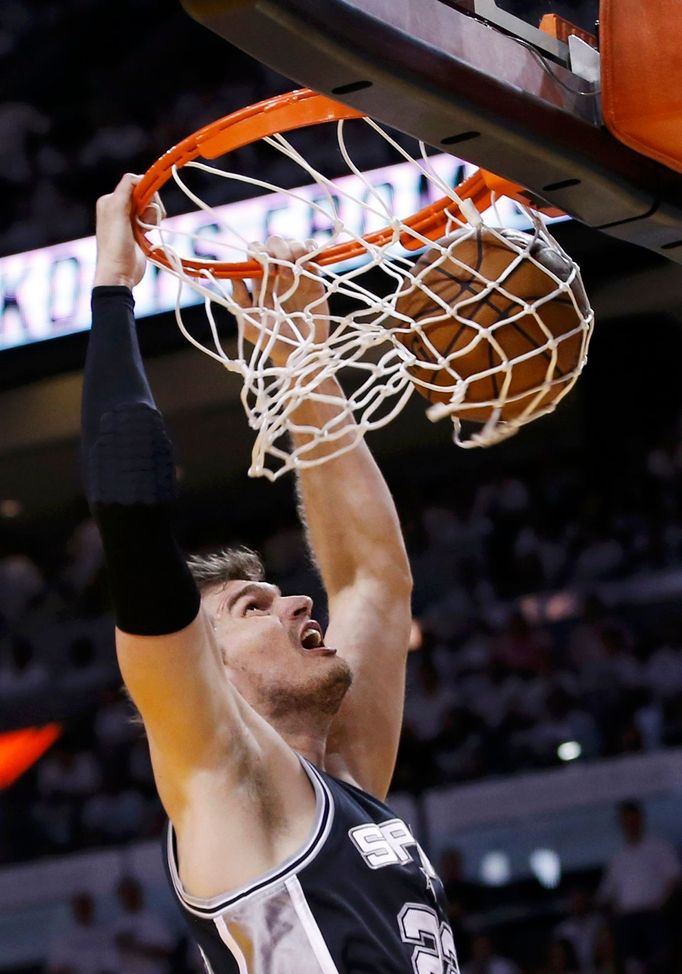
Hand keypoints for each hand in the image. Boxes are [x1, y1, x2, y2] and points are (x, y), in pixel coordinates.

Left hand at [93, 173, 162, 288]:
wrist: (119, 273)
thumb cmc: (115, 244)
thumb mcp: (117, 211)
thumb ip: (125, 189)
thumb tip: (139, 176)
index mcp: (110, 200)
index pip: (134, 183)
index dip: (146, 192)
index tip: (148, 205)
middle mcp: (119, 208)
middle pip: (145, 195)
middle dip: (150, 207)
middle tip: (145, 223)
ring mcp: (130, 220)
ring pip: (151, 208)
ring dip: (153, 218)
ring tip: (145, 232)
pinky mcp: (139, 232)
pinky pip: (153, 220)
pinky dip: (154, 225)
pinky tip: (148, 235)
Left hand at [231, 236, 329, 367]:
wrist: (300, 355)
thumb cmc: (272, 342)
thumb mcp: (250, 325)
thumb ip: (239, 301)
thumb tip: (231, 275)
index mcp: (259, 282)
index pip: (255, 253)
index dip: (258, 254)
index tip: (265, 270)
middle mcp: (277, 274)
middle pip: (274, 243)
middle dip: (277, 250)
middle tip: (282, 271)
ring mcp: (297, 274)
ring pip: (293, 244)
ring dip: (294, 249)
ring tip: (295, 271)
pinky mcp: (315, 278)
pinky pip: (313, 253)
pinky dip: (311, 249)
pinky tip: (309, 259)